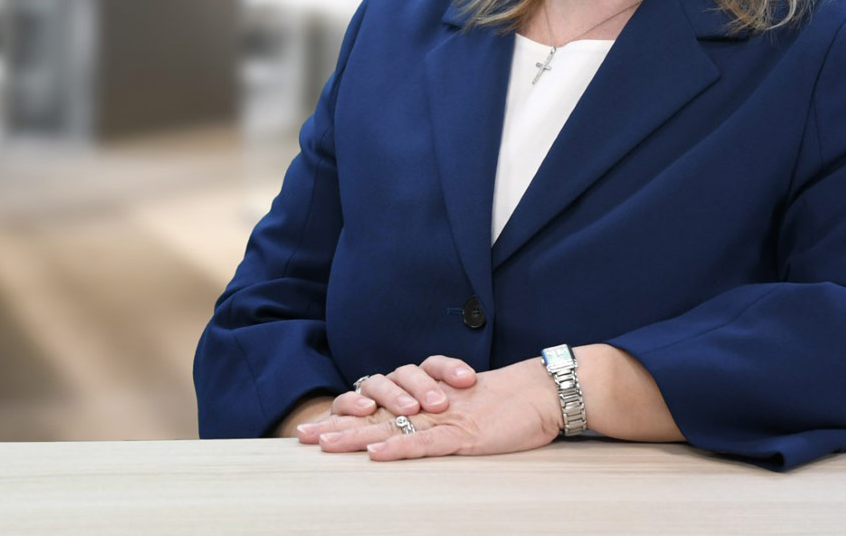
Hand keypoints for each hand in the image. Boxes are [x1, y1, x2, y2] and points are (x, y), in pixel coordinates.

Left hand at [298, 357, 561, 459]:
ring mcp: (444, 420)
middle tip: (302, 435)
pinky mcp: (464, 435)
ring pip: (393, 428)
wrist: (542, 391)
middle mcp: (429, 408)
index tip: (314, 428)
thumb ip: (438, 423)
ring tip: (325, 445)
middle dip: (338, 425)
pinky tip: (376, 454)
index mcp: (427, 402)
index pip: (378, 408)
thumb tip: (408, 436)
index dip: (346, 416)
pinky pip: (427, 443)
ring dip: (357, 436)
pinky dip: (401, 448)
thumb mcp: (466, 413)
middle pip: (375, 415)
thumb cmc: (508, 406)